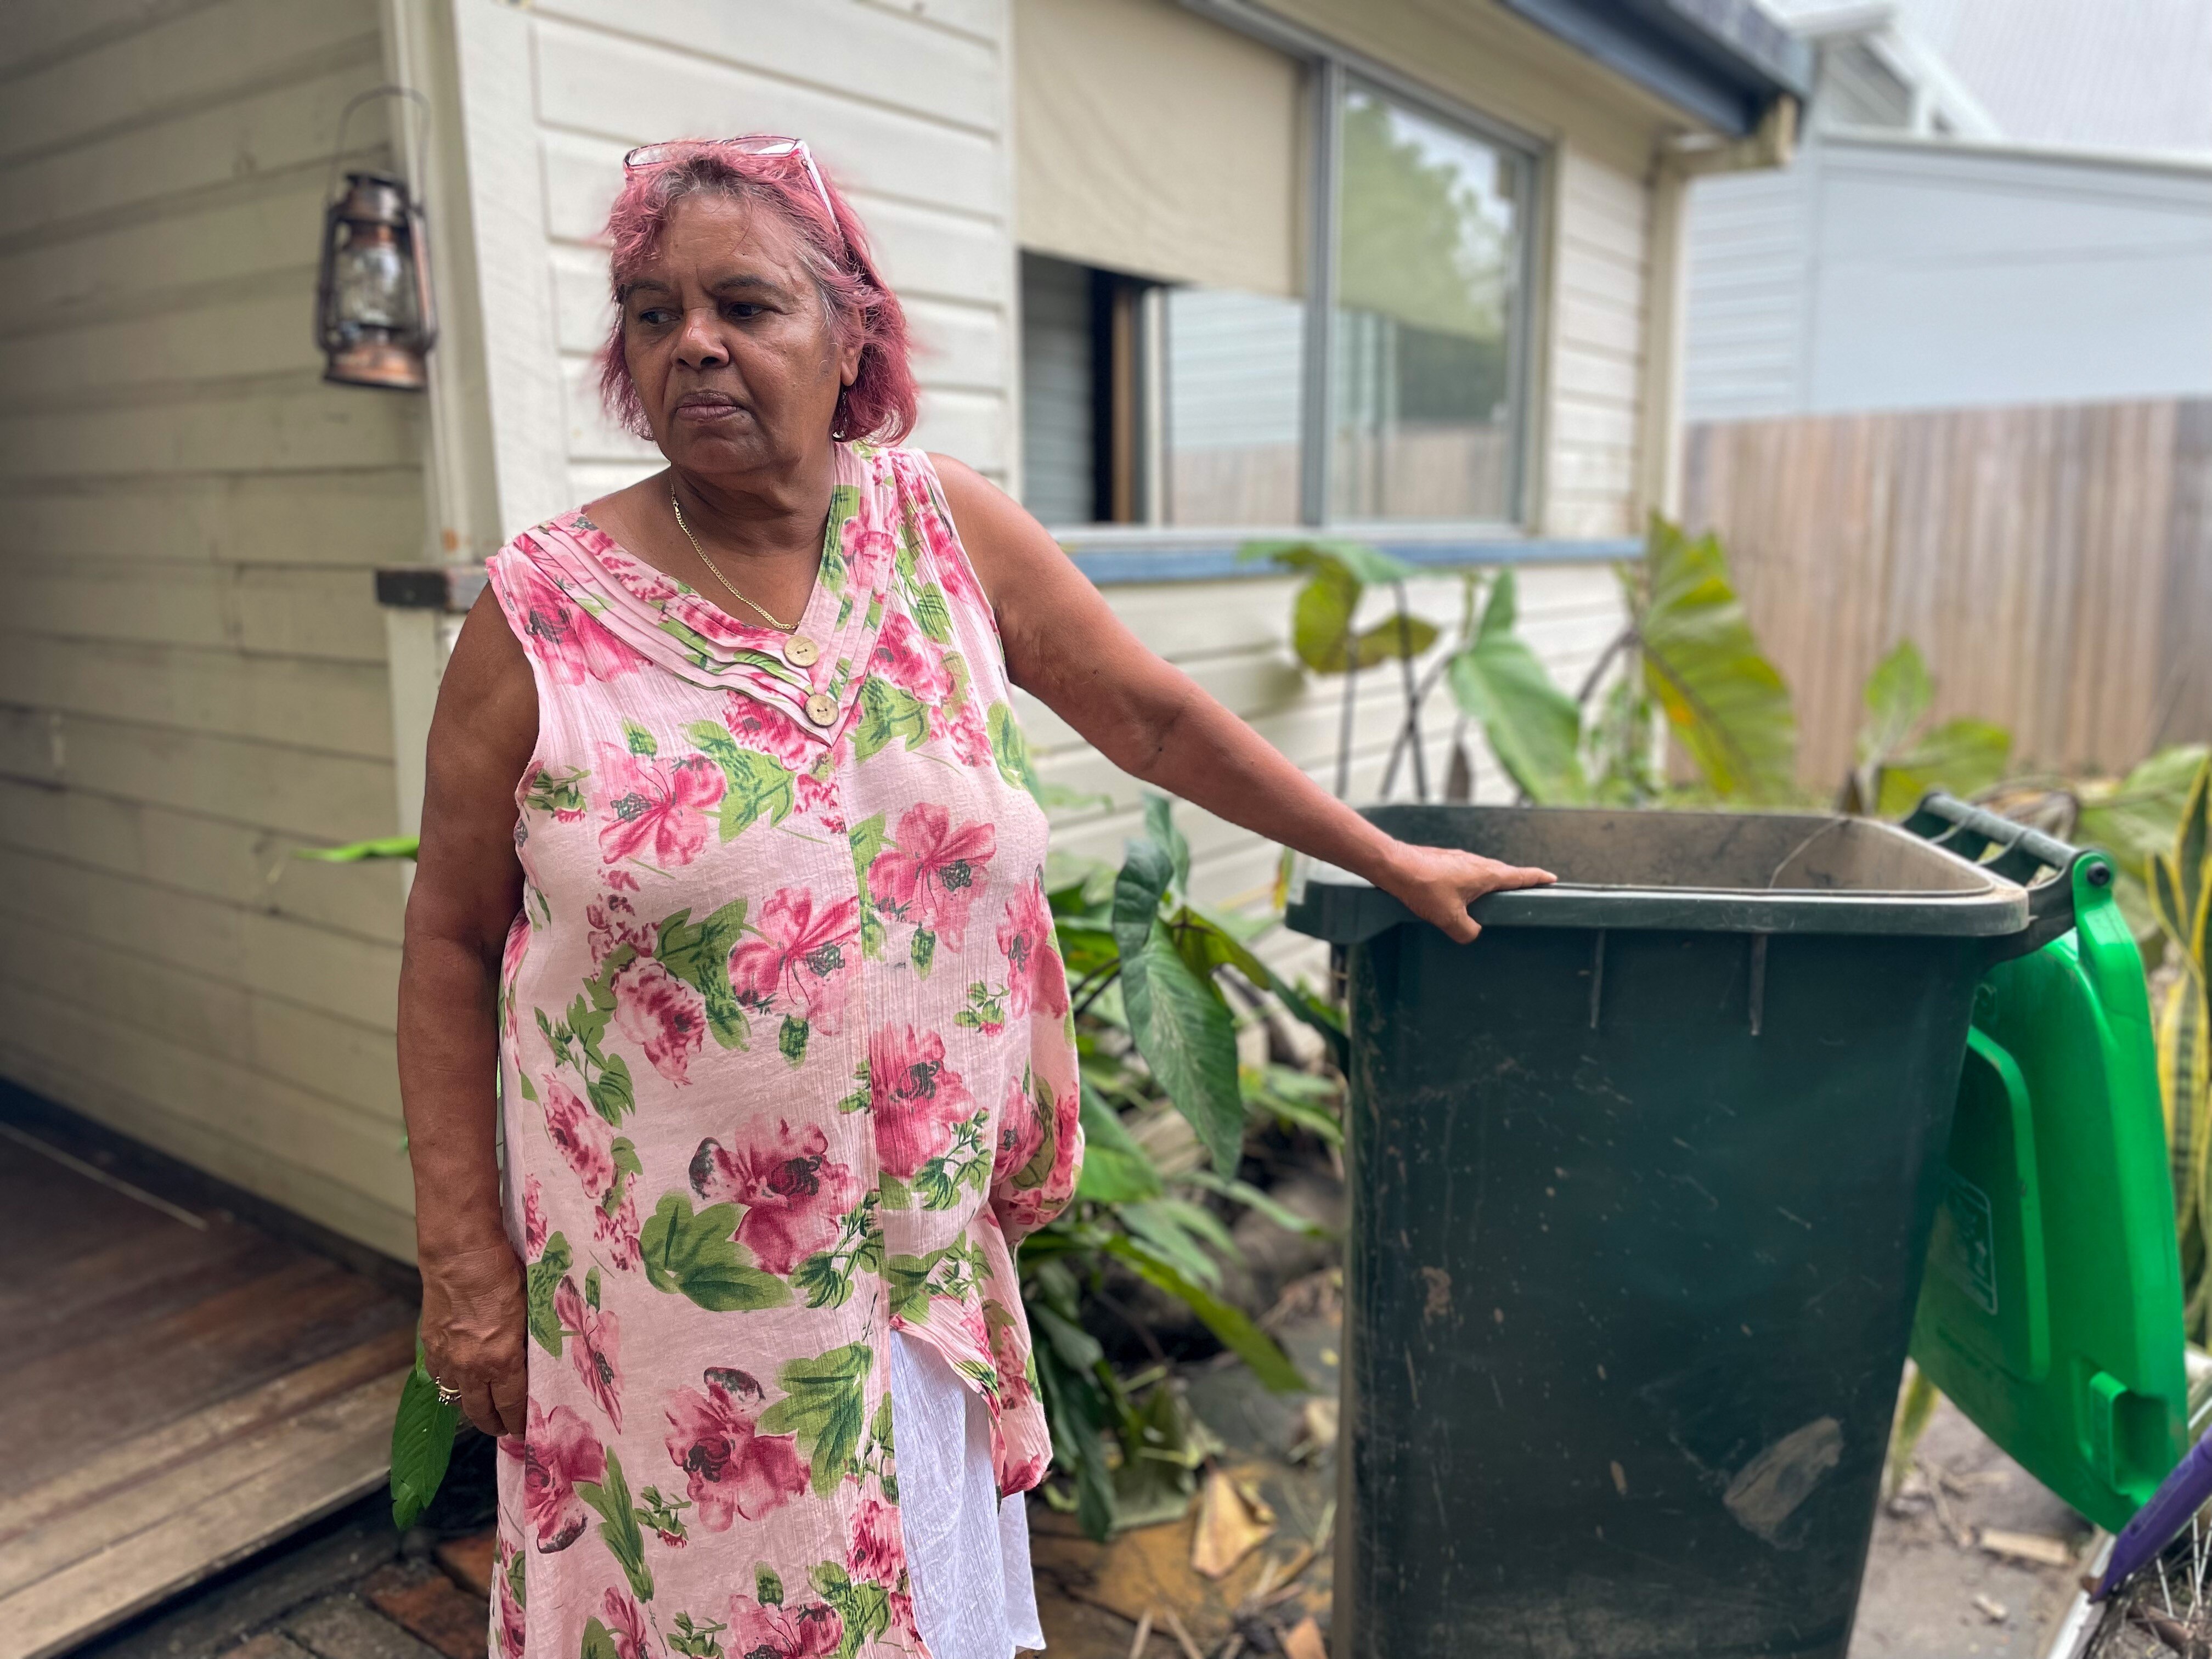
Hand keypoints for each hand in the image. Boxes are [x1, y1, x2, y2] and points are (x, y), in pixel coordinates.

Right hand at [420, 1238, 528, 1438]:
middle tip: (504, 1428)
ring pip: (456, 1397)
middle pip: (481, 1412)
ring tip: (483, 1408)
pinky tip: (459, 1377)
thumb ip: (530, 1341)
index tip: (524, 1431)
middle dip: (494, 1424)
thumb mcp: (530, 1310)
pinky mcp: (431, 1344)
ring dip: (470, 1405)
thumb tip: (534, 1360)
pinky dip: (450, 1381)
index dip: (519, 1422)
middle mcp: (471, 1367)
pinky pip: (440, 1375)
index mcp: (502, 1360)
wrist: (461, 1255)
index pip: (513, 1405)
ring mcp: (447, 1358)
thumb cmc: (504, 1275)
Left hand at [1378, 840, 1555, 941]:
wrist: (1394, 866)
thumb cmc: (1423, 888)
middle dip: (1517, 882)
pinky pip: (1467, 872)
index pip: (1520, 876)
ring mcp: (1460, 859)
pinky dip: (1473, 882)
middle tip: (1528, 890)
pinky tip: (1463, 893)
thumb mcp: (1449, 918)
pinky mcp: (1445, 861)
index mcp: (1486, 874)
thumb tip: (1473, 934)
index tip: (1552, 878)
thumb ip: (1468, 931)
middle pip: (1504, 873)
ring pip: (1484, 872)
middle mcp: (1477, 862)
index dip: (1537, 878)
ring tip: (1495, 897)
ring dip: (1492, 883)